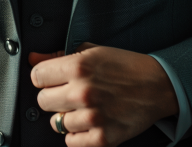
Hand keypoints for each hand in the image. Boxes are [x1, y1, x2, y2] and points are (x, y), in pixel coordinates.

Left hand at [29, 43, 178, 146]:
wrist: (159, 85)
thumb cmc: (125, 66)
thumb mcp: (92, 52)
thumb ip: (58, 56)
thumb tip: (32, 58)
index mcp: (78, 67)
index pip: (36, 77)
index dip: (44, 78)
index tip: (52, 79)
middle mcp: (83, 92)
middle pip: (42, 101)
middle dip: (53, 98)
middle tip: (69, 94)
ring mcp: (93, 117)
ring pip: (56, 123)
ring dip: (67, 117)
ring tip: (83, 108)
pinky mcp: (103, 137)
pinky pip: (71, 142)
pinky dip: (78, 135)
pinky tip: (88, 123)